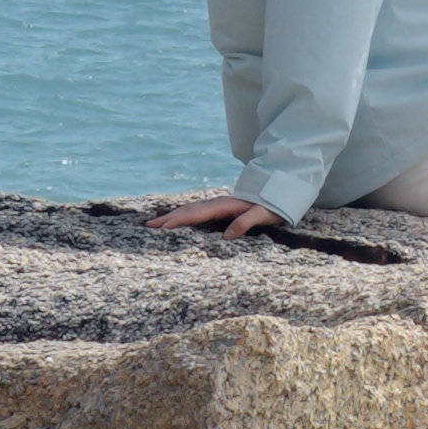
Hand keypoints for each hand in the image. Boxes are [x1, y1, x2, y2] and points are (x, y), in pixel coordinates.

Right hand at [145, 189, 286, 236]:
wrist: (279, 192)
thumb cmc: (272, 206)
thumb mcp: (263, 215)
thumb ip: (246, 223)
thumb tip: (227, 236)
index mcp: (224, 205)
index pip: (196, 214)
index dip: (179, 220)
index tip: (162, 227)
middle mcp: (217, 203)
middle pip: (188, 210)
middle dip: (168, 218)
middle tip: (148, 225)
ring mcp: (216, 205)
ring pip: (189, 210)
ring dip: (172, 216)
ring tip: (155, 223)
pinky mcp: (218, 209)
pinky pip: (195, 212)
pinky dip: (182, 215)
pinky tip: (175, 221)